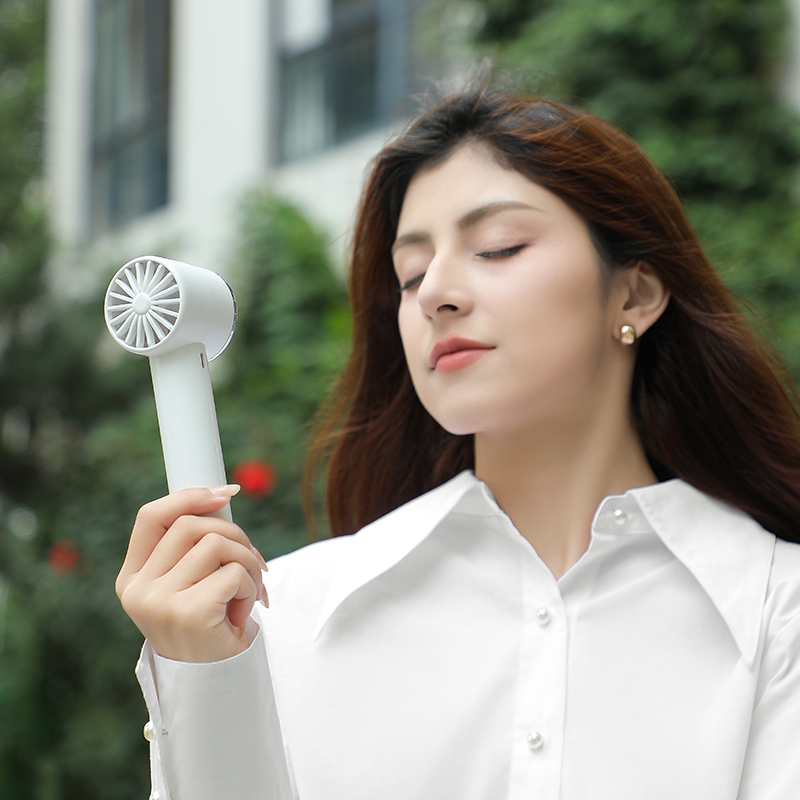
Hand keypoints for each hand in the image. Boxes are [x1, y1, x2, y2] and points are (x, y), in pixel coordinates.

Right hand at [115, 486, 268, 662]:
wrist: (217, 685)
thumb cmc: (210, 627)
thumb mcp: (193, 582)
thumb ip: (196, 545)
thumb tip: (224, 494)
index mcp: (133, 577)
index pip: (151, 516)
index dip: (189, 496)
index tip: (226, 494)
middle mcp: (138, 589)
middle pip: (191, 525)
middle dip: (235, 535)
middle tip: (254, 562)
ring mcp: (158, 601)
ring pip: (216, 543)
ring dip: (248, 561)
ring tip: (251, 589)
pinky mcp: (187, 613)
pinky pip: (233, 573)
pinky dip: (251, 586)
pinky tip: (244, 611)